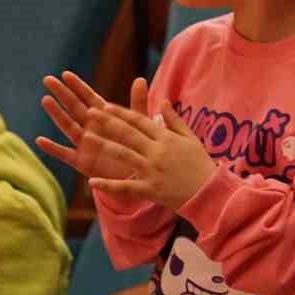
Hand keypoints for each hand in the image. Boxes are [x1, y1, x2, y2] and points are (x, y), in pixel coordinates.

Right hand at [37, 73, 137, 180]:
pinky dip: (53, 148)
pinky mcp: (82, 161)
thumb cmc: (138, 148)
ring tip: (45, 100)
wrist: (138, 175)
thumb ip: (137, 102)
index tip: (65, 74)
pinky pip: (65, 154)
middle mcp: (92, 128)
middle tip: (48, 79)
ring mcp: (85, 144)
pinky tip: (40, 140)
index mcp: (105, 118)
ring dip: (56, 114)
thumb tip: (140, 78)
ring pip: (67, 126)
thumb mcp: (139, 124)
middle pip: (74, 108)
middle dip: (62, 94)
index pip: (89, 98)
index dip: (78, 86)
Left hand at [79, 99, 216, 208]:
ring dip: (104, 146)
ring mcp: (152, 170)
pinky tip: (92, 182)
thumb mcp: (191, 138)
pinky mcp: (150, 189)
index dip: (122, 113)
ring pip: (124, 155)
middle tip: (90, 112)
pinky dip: (109, 185)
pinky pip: (126, 187)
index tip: (105, 105)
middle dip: (108, 122)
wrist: (209, 192)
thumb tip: (162, 101)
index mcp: (167, 138)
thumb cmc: (201, 164)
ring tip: (85, 137)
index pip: (140, 121)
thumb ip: (174, 120)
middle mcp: (158, 152)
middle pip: (129, 134)